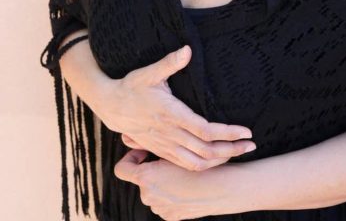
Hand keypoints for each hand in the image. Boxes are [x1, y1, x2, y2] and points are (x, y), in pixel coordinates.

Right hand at [99, 45, 254, 170]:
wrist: (111, 106)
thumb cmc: (132, 86)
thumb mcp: (149, 72)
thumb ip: (169, 63)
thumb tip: (187, 50)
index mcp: (170, 114)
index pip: (204, 129)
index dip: (226, 133)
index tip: (245, 131)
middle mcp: (170, 133)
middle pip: (206, 150)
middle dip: (231, 149)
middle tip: (251, 145)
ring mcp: (165, 145)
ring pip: (197, 162)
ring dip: (220, 161)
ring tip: (239, 153)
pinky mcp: (162, 150)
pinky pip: (186, 165)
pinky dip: (204, 166)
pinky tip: (216, 160)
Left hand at [114, 147, 237, 219]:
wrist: (220, 187)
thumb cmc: (198, 162)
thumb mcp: (173, 150)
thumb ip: (149, 146)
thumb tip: (127, 137)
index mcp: (146, 177)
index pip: (122, 169)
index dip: (130, 159)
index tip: (143, 153)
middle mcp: (148, 195)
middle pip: (141, 180)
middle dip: (152, 170)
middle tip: (169, 161)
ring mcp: (159, 208)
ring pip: (153, 192)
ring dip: (162, 184)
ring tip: (180, 174)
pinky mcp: (170, 216)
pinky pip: (164, 204)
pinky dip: (171, 196)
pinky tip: (185, 186)